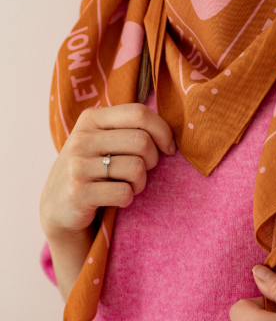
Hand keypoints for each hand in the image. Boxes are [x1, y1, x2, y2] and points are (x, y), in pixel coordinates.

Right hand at [40, 103, 175, 240]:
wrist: (58, 208)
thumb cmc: (94, 169)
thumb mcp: (105, 141)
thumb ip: (131, 128)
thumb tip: (172, 134)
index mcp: (92, 118)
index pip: (139, 112)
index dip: (162, 130)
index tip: (169, 148)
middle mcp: (81, 138)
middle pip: (141, 141)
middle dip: (153, 160)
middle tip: (144, 171)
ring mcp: (77, 165)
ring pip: (136, 167)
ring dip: (141, 182)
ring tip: (129, 185)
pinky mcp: (77, 193)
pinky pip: (124, 192)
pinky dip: (129, 198)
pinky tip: (117, 199)